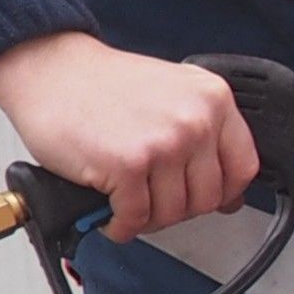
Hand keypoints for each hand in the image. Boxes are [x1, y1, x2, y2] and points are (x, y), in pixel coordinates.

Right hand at [0, 31, 260, 241]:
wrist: (50, 67)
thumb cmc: (104, 82)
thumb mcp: (174, 91)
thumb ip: (204, 131)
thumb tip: (228, 190)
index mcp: (214, 100)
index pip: (243, 167)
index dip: (225, 193)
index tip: (210, 199)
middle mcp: (195, 121)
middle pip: (208, 197)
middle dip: (180, 209)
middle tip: (157, 203)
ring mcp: (163, 144)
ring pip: (174, 212)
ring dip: (149, 219)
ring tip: (133, 208)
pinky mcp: (127, 165)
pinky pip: (136, 217)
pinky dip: (122, 226)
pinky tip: (114, 218)